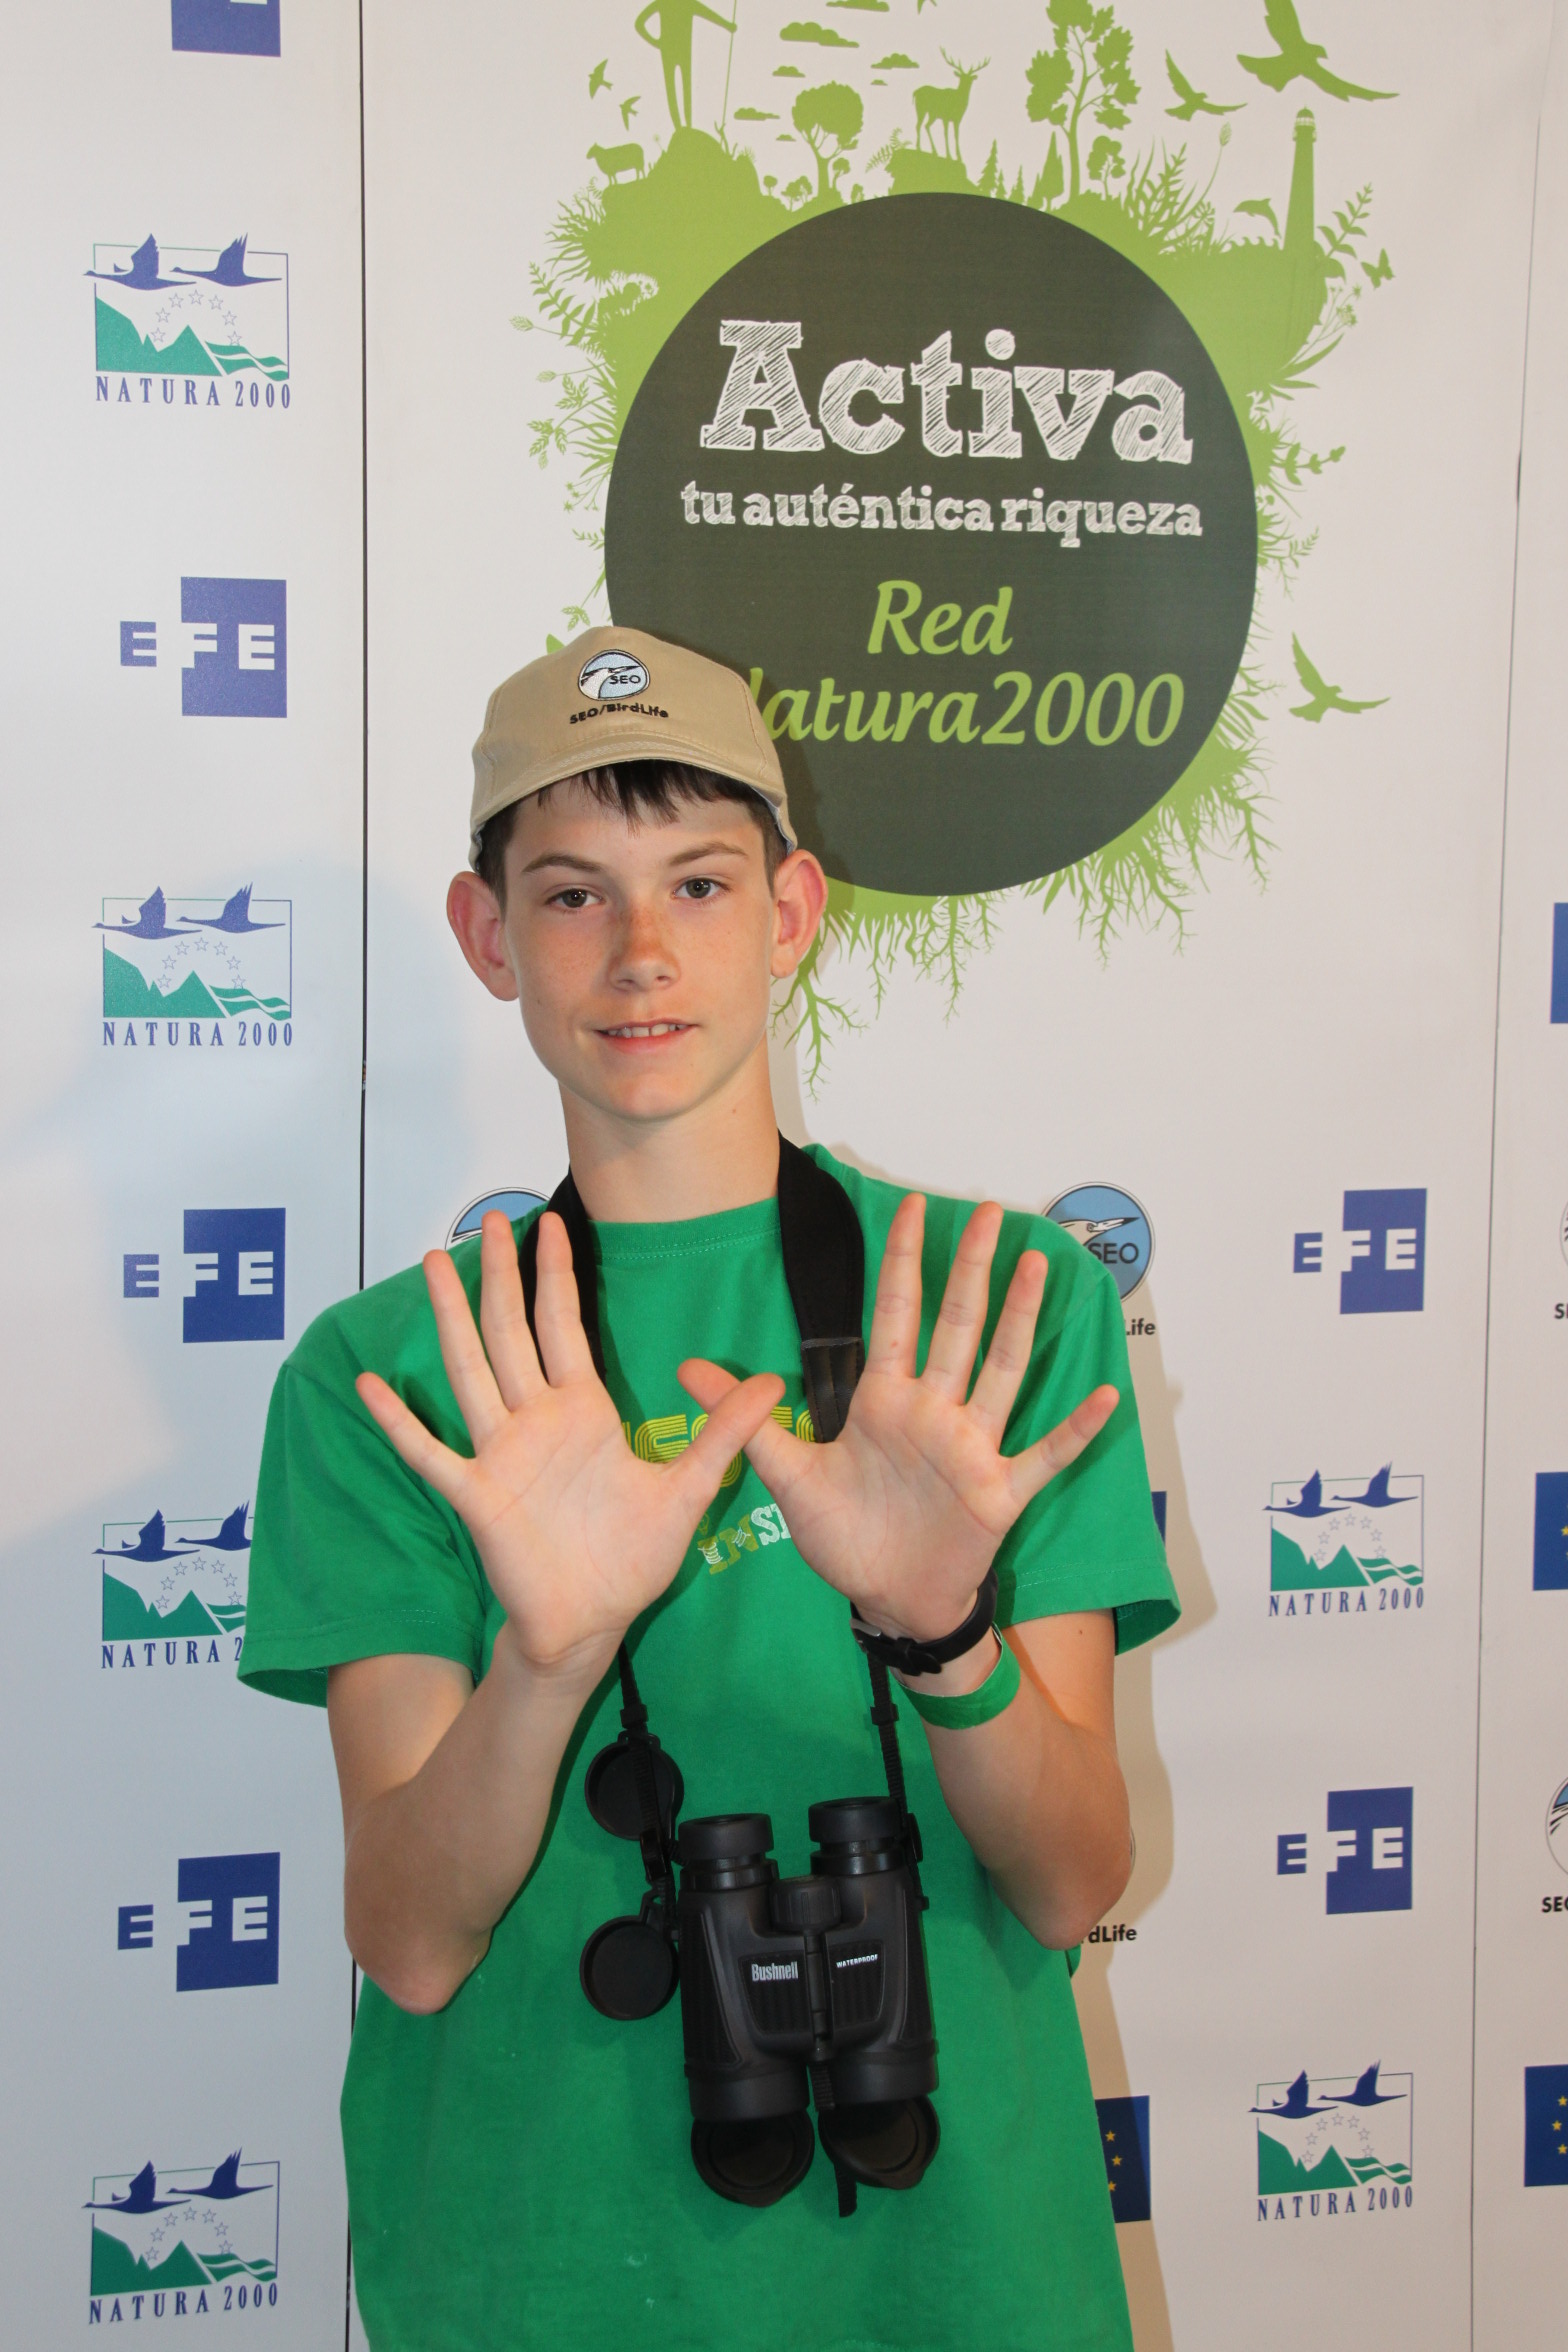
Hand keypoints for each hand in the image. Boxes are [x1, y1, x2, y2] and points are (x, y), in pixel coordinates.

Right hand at [356, 1211, 784, 1678]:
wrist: (593, 1622)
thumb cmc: (631, 1560)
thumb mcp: (688, 1489)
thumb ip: (723, 1434)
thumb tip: (773, 1383)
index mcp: (582, 1411)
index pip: (564, 1325)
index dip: (556, 1275)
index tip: (550, 1223)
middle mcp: (536, 1420)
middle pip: (512, 1330)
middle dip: (502, 1274)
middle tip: (488, 1218)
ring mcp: (501, 1453)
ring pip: (471, 1369)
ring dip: (452, 1317)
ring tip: (433, 1264)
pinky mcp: (478, 1494)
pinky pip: (430, 1453)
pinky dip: (400, 1422)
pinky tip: (371, 1386)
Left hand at [680, 1195, 1116, 1644]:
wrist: (887, 1602)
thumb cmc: (847, 1537)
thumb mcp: (789, 1478)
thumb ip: (747, 1421)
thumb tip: (686, 1368)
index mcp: (886, 1402)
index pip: (896, 1317)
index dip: (903, 1262)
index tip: (909, 1205)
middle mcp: (934, 1413)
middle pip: (956, 1327)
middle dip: (970, 1269)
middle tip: (990, 1210)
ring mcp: (972, 1448)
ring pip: (1000, 1371)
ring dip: (1019, 1321)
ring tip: (1037, 1267)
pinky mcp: (999, 1493)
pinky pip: (1044, 1456)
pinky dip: (1074, 1430)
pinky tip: (1104, 1397)